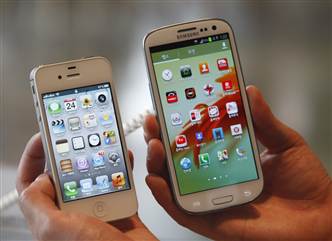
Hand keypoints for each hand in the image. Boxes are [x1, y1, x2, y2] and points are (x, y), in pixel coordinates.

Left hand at [16, 134, 155, 240]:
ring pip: (95, 175)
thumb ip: (38, 203)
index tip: (43, 138)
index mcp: (52, 217)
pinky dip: (123, 170)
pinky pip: (120, 183)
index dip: (33, 159)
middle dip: (73, 152)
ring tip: (104, 143)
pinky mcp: (120, 209)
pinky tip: (124, 160)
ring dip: (101, 158)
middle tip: (79, 134)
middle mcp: (73, 213)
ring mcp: (97, 210)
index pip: (32, 183)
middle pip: (67, 174)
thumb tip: (39, 178)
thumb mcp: (55, 229)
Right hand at [143, 85, 331, 240]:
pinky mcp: (210, 220)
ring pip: (171, 183)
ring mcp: (209, 198)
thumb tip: (248, 90)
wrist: (320, 217)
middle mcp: (213, 177)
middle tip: (154, 121)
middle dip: (159, 139)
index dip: (177, 123)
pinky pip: (179, 211)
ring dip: (156, 163)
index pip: (195, 138)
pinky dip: (163, 196)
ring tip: (154, 145)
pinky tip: (156, 179)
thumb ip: (263, 119)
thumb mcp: (283, 142)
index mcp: (226, 157)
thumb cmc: (304, 182)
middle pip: (176, 159)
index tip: (166, 104)